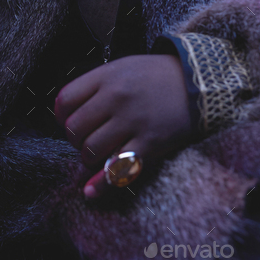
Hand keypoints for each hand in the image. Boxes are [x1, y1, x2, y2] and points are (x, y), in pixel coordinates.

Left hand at [54, 54, 191, 198]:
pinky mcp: (150, 143)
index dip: (60, 117)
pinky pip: (118, 169)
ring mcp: (133, 121)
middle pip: (74, 129)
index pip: (65, 100)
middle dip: (75, 140)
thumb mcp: (122, 67)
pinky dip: (101, 184)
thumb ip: (95, 86)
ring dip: (89, 159)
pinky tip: (91, 192)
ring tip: (98, 155)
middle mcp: (116, 97)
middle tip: (86, 141)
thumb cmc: (155, 76)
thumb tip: (68, 117)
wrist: (198, 82)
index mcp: (106, 76)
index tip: (67, 123)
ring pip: (91, 150)